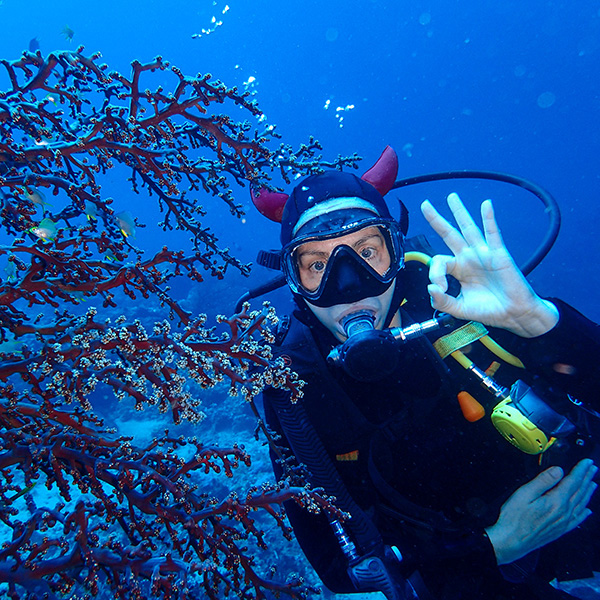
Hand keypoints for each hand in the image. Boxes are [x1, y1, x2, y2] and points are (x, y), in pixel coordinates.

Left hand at [421, 192, 558, 336]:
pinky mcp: (499, 254)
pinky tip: (485, 205)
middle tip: (424, 205)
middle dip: (437, 220)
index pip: (439, 262)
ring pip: (468, 229)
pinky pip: (493, 233)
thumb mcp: (459, 308)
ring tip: (451, 197)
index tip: (438, 288)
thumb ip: (442, 301)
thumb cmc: (490, 310)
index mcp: (459, 269)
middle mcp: (469, 258)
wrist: (514, 315)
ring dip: (459, 212)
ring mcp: (483, 254)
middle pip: (450, 234)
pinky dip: (489, 218)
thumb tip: (431, 288)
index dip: (434, 274)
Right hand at [485, 459, 597, 564]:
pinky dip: (584, 514)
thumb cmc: (514, 518)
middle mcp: (563, 513)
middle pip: (579, 492)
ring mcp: (563, 523)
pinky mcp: (560, 530)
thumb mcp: (524, 494)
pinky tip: (587, 511)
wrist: (511, 541)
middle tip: (593, 469)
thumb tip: (558, 470)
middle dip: (587, 479)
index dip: (580, 470)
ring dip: (588, 492)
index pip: (572, 482)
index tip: (586, 462)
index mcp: (555, 501)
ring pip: (581, 505)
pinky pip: (577, 520)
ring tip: (593, 484)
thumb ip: (543, 481)